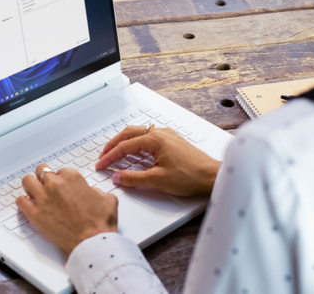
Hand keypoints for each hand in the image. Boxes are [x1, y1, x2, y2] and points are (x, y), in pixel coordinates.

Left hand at [15, 164, 117, 254]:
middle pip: (41, 171)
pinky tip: (27, 205)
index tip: (63, 186)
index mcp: (72, 178)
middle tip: (47, 186)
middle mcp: (55, 184)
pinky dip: (22, 202)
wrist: (91, 241)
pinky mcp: (35, 214)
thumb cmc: (99, 222)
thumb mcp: (107, 199)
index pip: (61, 171)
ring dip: (30, 185)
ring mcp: (43, 199)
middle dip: (44, 178)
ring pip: (27, 181)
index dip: (62, 179)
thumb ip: (97, 191)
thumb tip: (92, 193)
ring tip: (34, 192)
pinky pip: (20, 202)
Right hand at [96, 126, 220, 196]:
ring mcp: (167, 136)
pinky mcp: (172, 142)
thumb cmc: (191, 176)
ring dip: (124, 143)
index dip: (110, 156)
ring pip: (138, 134)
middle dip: (113, 145)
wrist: (212, 176)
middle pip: (128, 134)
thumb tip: (118, 177)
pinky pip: (148, 138)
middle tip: (103, 157)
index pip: (124, 146)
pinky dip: (136, 144)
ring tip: (114, 154)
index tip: (101, 165)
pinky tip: (135, 154)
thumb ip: (134, 179)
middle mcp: (160, 133)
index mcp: (155, 139)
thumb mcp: (157, 180)